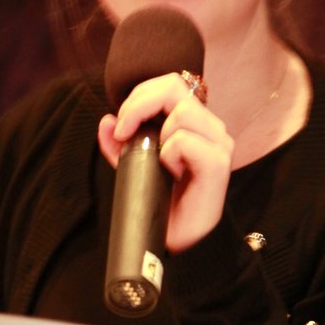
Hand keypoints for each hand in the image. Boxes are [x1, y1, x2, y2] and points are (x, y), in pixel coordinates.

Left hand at [97, 72, 234, 251]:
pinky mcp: (218, 163)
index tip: (120, 125)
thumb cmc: (164, 201)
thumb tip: (106, 121)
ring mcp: (218, 143)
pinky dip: (169, 154)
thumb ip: (120, 143)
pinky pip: (184, 140)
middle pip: (173, 86)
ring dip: (159, 134)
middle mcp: (211, 127)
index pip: (169, 84)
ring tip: (158, 159)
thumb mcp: (134, 166)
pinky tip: (172, 172)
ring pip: (181, 112)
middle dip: (138, 105)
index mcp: (195, 122)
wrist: (179, 240)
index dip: (139, 96)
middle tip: (124, 132)